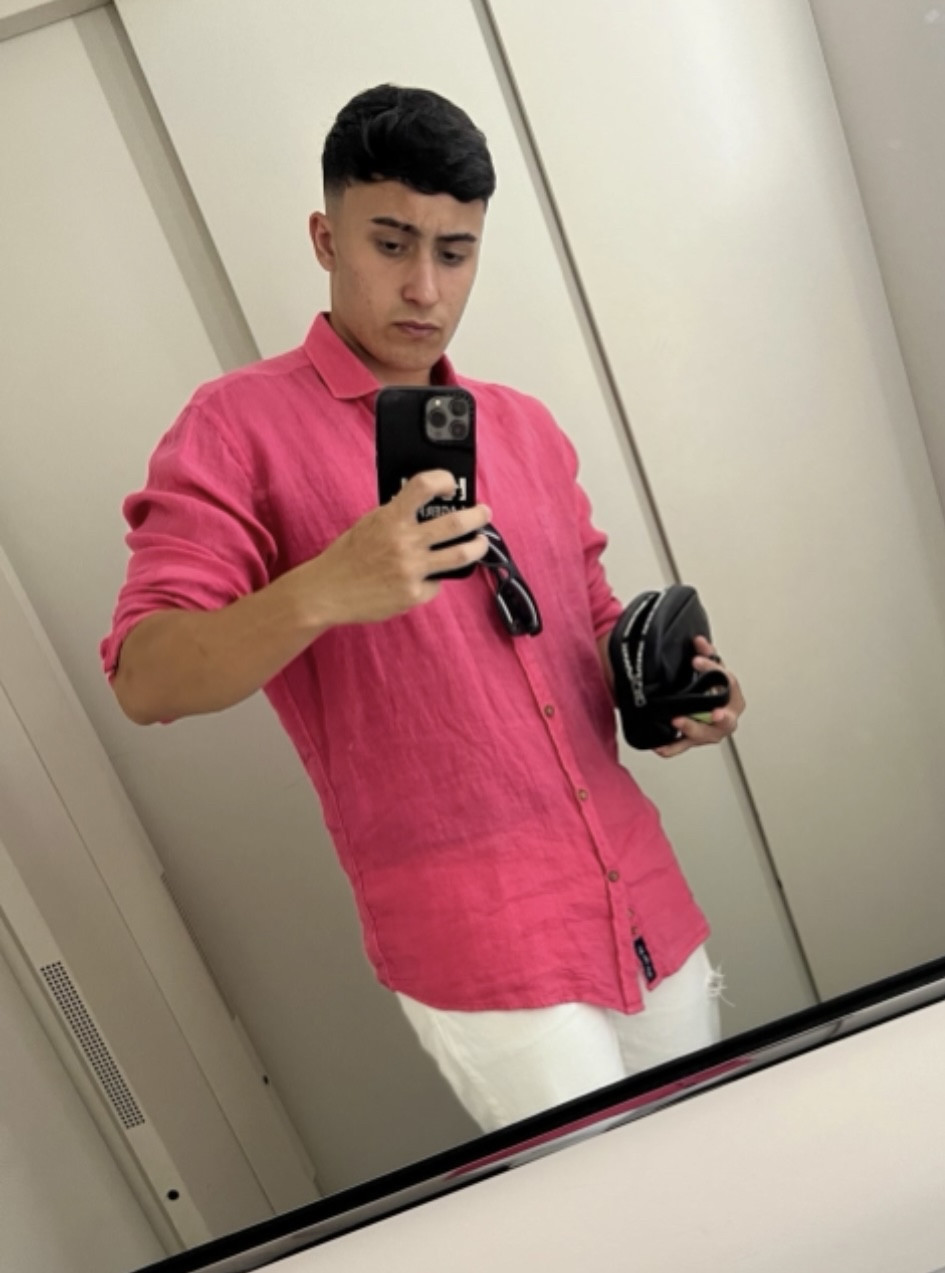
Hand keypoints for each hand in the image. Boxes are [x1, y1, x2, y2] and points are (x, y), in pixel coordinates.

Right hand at [304, 470, 491, 626]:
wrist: (327, 591)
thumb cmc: (348, 557)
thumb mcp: (370, 524)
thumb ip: (397, 516)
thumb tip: (428, 508)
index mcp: (391, 518)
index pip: (423, 486)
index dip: (443, 480)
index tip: (451, 484)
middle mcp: (405, 542)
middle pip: (456, 523)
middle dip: (477, 516)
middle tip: (484, 513)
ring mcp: (412, 570)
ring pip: (459, 555)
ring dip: (477, 547)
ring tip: (480, 543)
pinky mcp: (414, 594)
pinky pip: (435, 584)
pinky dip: (432, 580)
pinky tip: (421, 579)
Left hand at [654, 636, 745, 758]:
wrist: (713, 711)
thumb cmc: (715, 692)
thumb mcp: (713, 671)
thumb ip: (707, 654)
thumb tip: (698, 640)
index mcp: (734, 698)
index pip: (729, 682)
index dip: (713, 669)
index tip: (696, 660)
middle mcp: (726, 718)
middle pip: (726, 719)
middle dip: (720, 715)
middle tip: (713, 712)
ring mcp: (712, 732)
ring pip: (706, 735)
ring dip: (692, 729)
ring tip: (677, 721)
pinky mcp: (695, 740)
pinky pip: (684, 746)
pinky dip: (672, 748)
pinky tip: (660, 747)